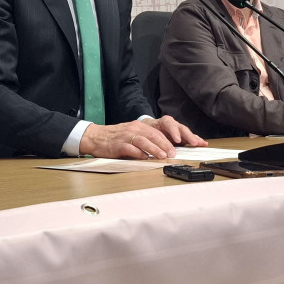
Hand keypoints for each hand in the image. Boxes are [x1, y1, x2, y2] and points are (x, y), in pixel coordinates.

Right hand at [80, 116, 206, 158]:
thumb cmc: (116, 139)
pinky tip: (144, 157)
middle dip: (166, 143)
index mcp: (142, 126)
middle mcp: (136, 128)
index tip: (188, 144)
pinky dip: (138, 153)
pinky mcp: (118, 144)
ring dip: (155, 148)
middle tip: (175, 153)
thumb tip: (167, 149)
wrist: (95, 137)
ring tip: (163, 156)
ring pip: (144, 140)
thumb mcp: (134, 136)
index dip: (175, 136)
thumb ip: (148, 140)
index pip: (161, 130)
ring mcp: (126, 135)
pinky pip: (130, 148)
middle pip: (154, 134)